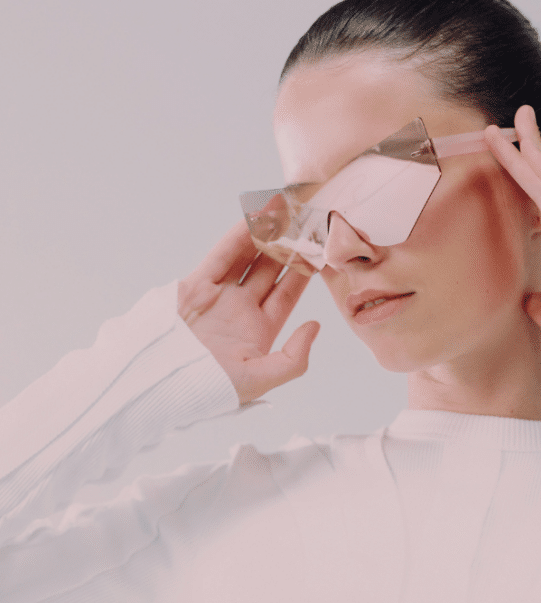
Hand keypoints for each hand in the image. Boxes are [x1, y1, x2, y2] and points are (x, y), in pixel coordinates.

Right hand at [178, 220, 319, 404]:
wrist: (158, 384)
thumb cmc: (208, 389)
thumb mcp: (259, 380)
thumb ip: (293, 358)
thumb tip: (315, 326)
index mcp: (259, 330)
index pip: (287, 293)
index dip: (304, 271)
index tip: (320, 249)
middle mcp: (240, 309)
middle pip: (269, 270)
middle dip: (287, 247)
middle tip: (304, 222)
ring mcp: (218, 296)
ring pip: (247, 259)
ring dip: (265, 237)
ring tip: (284, 214)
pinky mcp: (195, 286)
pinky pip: (221, 257)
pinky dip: (237, 238)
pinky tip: (254, 220)